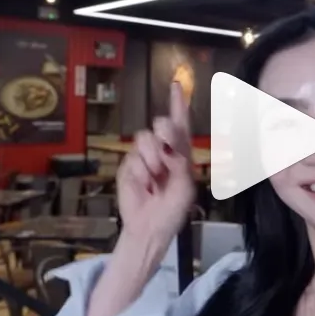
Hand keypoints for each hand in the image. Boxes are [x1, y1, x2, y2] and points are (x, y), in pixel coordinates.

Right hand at [117, 81, 195, 243]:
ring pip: (144, 139)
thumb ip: (180, 163)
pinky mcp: (128, 166)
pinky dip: (141, 174)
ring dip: (153, 160)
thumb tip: (167, 146)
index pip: (180, 124)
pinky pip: (133, 159)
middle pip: (161, 124)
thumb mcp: (185, 188)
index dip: (178, 104)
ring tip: (157, 180)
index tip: (176, 87)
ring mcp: (144, 157)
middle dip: (164, 134)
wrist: (150, 228)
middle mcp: (163, 150)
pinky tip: (146, 187)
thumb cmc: (172, 210)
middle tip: (167, 155)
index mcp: (181, 153)